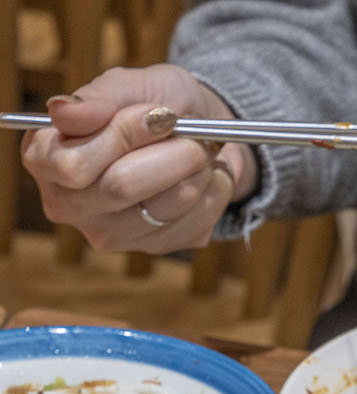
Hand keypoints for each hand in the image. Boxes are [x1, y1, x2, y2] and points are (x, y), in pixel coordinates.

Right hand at [22, 65, 259, 254]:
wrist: (202, 134)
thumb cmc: (156, 104)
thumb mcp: (130, 85)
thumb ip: (98, 98)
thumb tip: (61, 111)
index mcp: (46, 157)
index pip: (74, 164)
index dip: (122, 136)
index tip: (160, 114)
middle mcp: (70, 203)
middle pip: (119, 188)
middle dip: (170, 154)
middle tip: (196, 136)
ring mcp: (111, 233)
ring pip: (162, 207)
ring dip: (196, 172)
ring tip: (202, 151)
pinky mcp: (154, 247)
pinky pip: (193, 224)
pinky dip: (213, 192)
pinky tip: (209, 176)